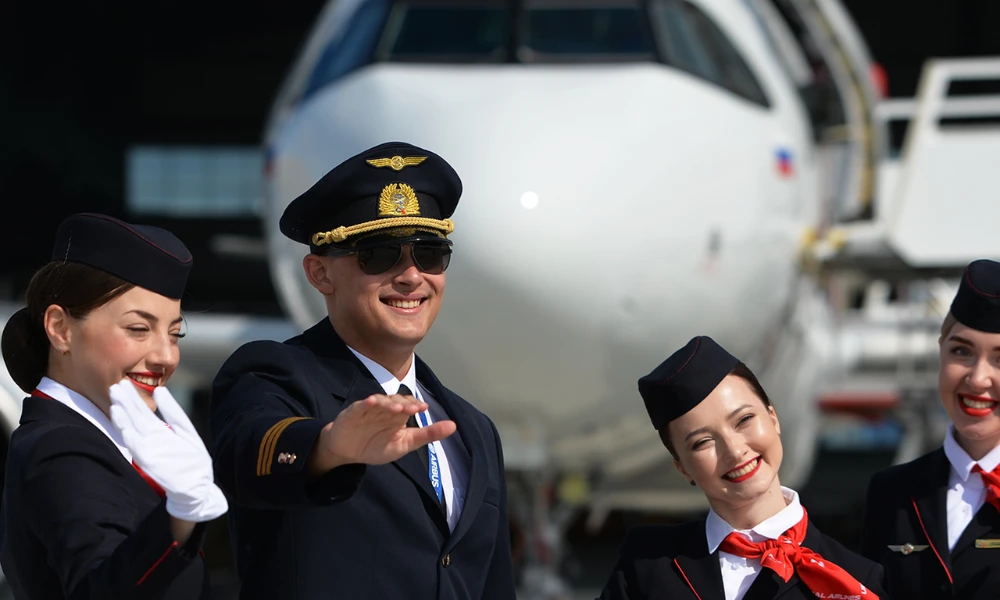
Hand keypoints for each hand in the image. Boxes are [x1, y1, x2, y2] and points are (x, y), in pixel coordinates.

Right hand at [109, 380, 227, 522]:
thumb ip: (172, 411)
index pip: (141, 411)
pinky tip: (126, 430)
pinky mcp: (151, 463)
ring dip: (123, 420)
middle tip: (114, 387)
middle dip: (124, 404)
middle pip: (134, 418)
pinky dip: (132, 439)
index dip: (132, 398)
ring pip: (132, 432)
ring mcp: (149, 451)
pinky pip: (139, 450)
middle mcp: (150, 439)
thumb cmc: (191, 459)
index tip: (122, 383)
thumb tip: (160, 389)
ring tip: (115, 405)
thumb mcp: (185, 429)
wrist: (198, 486)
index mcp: (157, 430)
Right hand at [311, 392, 455, 471]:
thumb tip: (453, 425)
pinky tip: (372, 402)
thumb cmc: (375, 446)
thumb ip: (427, 435)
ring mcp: (369, 410)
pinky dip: (366, 403)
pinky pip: (360, 406)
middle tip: (411, 409)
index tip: (423, 408)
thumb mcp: (404, 444)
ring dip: (388, 403)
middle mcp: (384, 409)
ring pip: (380, 401)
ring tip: (396, 409)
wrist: (346, 453)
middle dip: (404, 404)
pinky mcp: (353, 413)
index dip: (414, 405)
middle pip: (395, 401)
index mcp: (397, 416)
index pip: (408, 404)